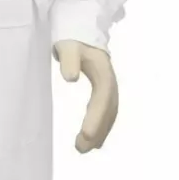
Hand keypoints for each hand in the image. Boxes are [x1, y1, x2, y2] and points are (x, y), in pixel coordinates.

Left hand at [54, 39, 118, 153]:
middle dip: (98, 130)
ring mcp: (109, 87)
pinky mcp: (103, 91)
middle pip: (109, 110)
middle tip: (80, 148)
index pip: (102, 97)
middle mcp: (110, 82)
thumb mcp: (68, 46)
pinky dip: (101, 126)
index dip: (96, 117)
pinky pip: (106, 112)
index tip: (86, 134)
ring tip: (82, 148)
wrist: (81, 31)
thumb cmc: (72, 39)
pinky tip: (91, 139)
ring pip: (109, 114)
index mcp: (103, 71)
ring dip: (100, 132)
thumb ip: (69, 59)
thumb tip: (70, 78)